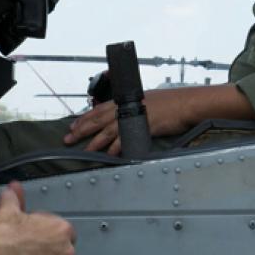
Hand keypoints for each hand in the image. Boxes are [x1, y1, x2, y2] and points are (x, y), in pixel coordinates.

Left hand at [65, 87, 201, 154]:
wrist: (186, 104)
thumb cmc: (171, 102)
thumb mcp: (149, 101)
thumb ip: (134, 109)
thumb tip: (125, 118)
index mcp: (126, 99)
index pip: (99, 108)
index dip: (85, 117)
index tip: (73, 125)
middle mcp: (126, 107)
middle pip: (98, 119)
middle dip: (82, 129)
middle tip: (68, 138)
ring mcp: (133, 117)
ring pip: (107, 131)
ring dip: (94, 142)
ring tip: (84, 151)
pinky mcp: (141, 127)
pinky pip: (124, 140)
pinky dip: (115, 148)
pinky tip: (107, 155)